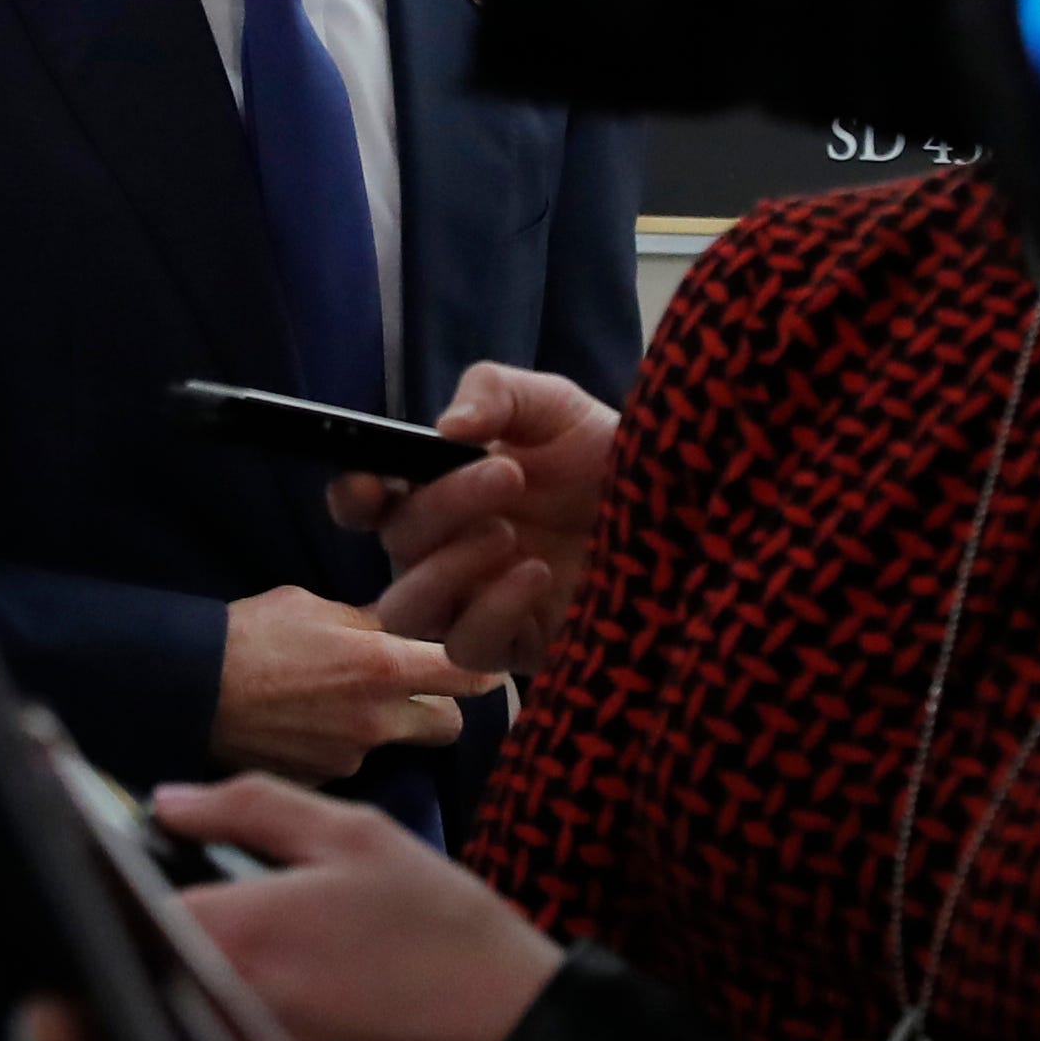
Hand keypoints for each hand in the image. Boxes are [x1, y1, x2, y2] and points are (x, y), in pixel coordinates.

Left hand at [151, 774, 562, 1040]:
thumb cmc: (446, 937)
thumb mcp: (357, 839)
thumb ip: (250, 807)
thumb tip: (168, 804)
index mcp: (227, 936)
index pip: (120, 908)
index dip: (120, 889)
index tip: (145, 878)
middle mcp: (215, 1014)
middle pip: (141, 972)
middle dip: (157, 946)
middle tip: (213, 927)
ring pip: (176, 1025)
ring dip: (194, 999)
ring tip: (261, 975)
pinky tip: (290, 1026)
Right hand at [213, 587, 495, 780]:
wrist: (186, 688)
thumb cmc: (247, 636)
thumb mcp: (311, 606)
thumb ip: (366, 623)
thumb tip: (396, 630)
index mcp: (382, 667)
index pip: (470, 676)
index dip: (485, 670)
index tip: (483, 664)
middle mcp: (377, 720)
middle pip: (450, 724)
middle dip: (438, 707)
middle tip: (410, 688)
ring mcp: (349, 757)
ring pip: (392, 743)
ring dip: (377, 726)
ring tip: (329, 702)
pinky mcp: (320, 781)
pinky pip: (347, 762)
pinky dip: (334, 746)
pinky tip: (300, 724)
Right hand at [332, 364, 619, 677]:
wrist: (687, 522)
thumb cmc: (611, 462)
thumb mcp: (556, 406)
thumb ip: (495, 392)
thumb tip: (445, 427)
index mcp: (441, 494)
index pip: (366, 504)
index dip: (352, 496)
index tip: (370, 483)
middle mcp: (446, 551)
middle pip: (394, 545)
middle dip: (440, 507)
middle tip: (509, 477)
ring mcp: (474, 603)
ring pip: (407, 608)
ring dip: (447, 568)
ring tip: (510, 536)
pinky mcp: (512, 648)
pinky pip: (466, 645)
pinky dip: (492, 608)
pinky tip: (536, 574)